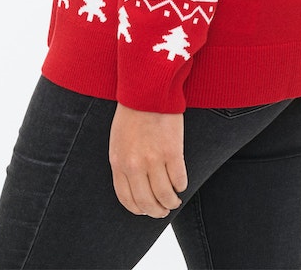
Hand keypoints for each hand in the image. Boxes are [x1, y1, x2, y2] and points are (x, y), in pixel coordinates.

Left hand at [109, 103, 187, 217]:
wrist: (147, 89)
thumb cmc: (132, 111)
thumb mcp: (118, 140)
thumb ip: (124, 162)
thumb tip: (136, 185)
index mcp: (119, 163)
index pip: (127, 199)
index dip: (139, 210)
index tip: (146, 211)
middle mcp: (135, 166)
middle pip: (146, 203)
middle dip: (156, 211)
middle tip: (164, 211)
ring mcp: (154, 160)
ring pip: (165, 196)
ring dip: (171, 202)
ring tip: (175, 200)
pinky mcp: (172, 152)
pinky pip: (179, 179)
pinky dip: (181, 186)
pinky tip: (181, 184)